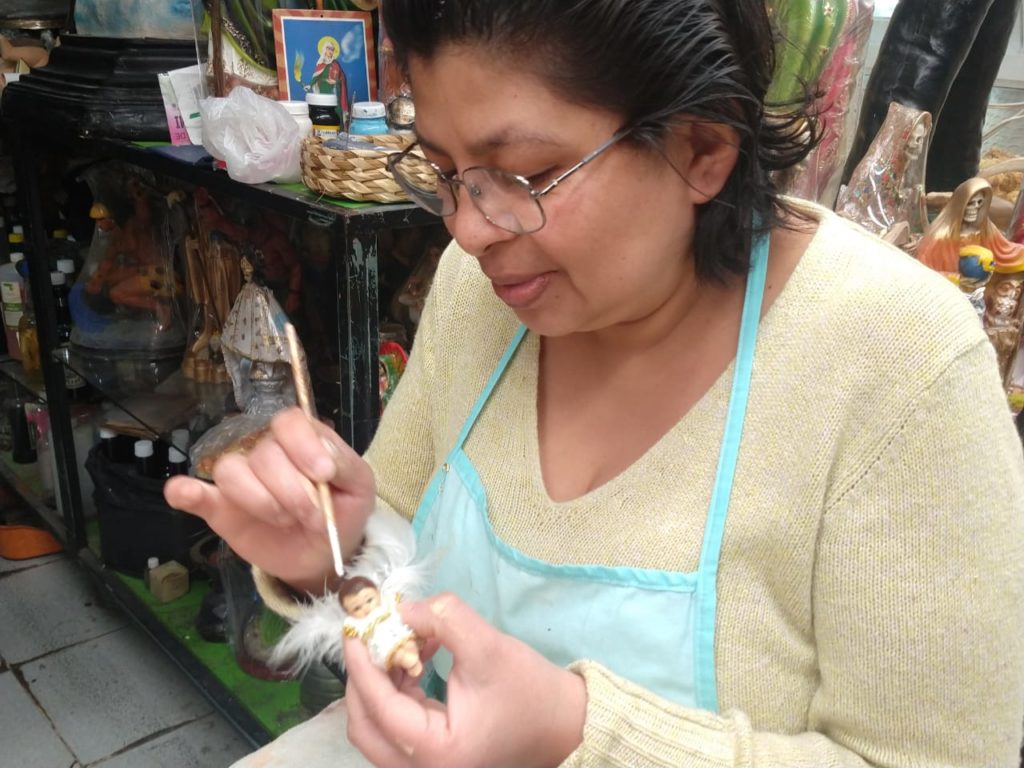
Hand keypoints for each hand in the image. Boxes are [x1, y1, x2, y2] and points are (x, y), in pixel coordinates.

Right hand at [163, 407, 374, 591]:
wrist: (326, 555)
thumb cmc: (343, 511)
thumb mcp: (359, 486)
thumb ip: (345, 464)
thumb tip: (323, 460)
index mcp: (302, 439)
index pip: (289, 422)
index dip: (303, 446)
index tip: (323, 474)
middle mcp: (268, 452)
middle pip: (265, 453)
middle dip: (293, 491)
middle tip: (313, 517)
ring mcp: (242, 480)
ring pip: (233, 471)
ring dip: (261, 501)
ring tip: (285, 521)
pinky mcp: (220, 508)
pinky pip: (194, 493)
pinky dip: (186, 491)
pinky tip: (183, 493)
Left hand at [344, 593, 585, 767]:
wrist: (563, 723)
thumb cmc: (529, 690)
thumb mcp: (488, 647)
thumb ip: (443, 620)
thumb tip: (400, 608)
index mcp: (435, 752)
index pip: (378, 707)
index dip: (362, 664)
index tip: (356, 627)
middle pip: (364, 723)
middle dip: (364, 674)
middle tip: (371, 632)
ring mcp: (423, 765)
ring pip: (376, 722)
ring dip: (380, 678)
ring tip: (403, 639)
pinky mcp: (429, 754)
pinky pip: (394, 721)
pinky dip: (395, 688)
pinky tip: (415, 656)